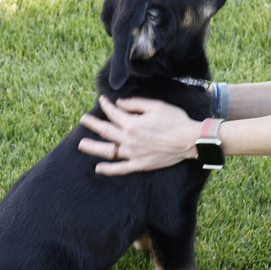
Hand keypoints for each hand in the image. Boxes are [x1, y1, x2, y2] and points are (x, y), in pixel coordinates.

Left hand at [78, 96, 200, 175]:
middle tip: (83, 119)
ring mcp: (133, 154)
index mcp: (132, 123)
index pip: (114, 113)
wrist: (189, 140)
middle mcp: (129, 140)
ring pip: (108, 151)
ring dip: (93, 147)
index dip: (107, 105)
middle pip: (106, 131)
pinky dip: (109, 169)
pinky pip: (121, 168)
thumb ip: (135, 104)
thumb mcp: (155, 106)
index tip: (102, 100)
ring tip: (82, 144)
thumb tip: (119, 103)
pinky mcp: (140, 164)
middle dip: (93, 124)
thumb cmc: (174, 120)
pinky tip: (99, 168)